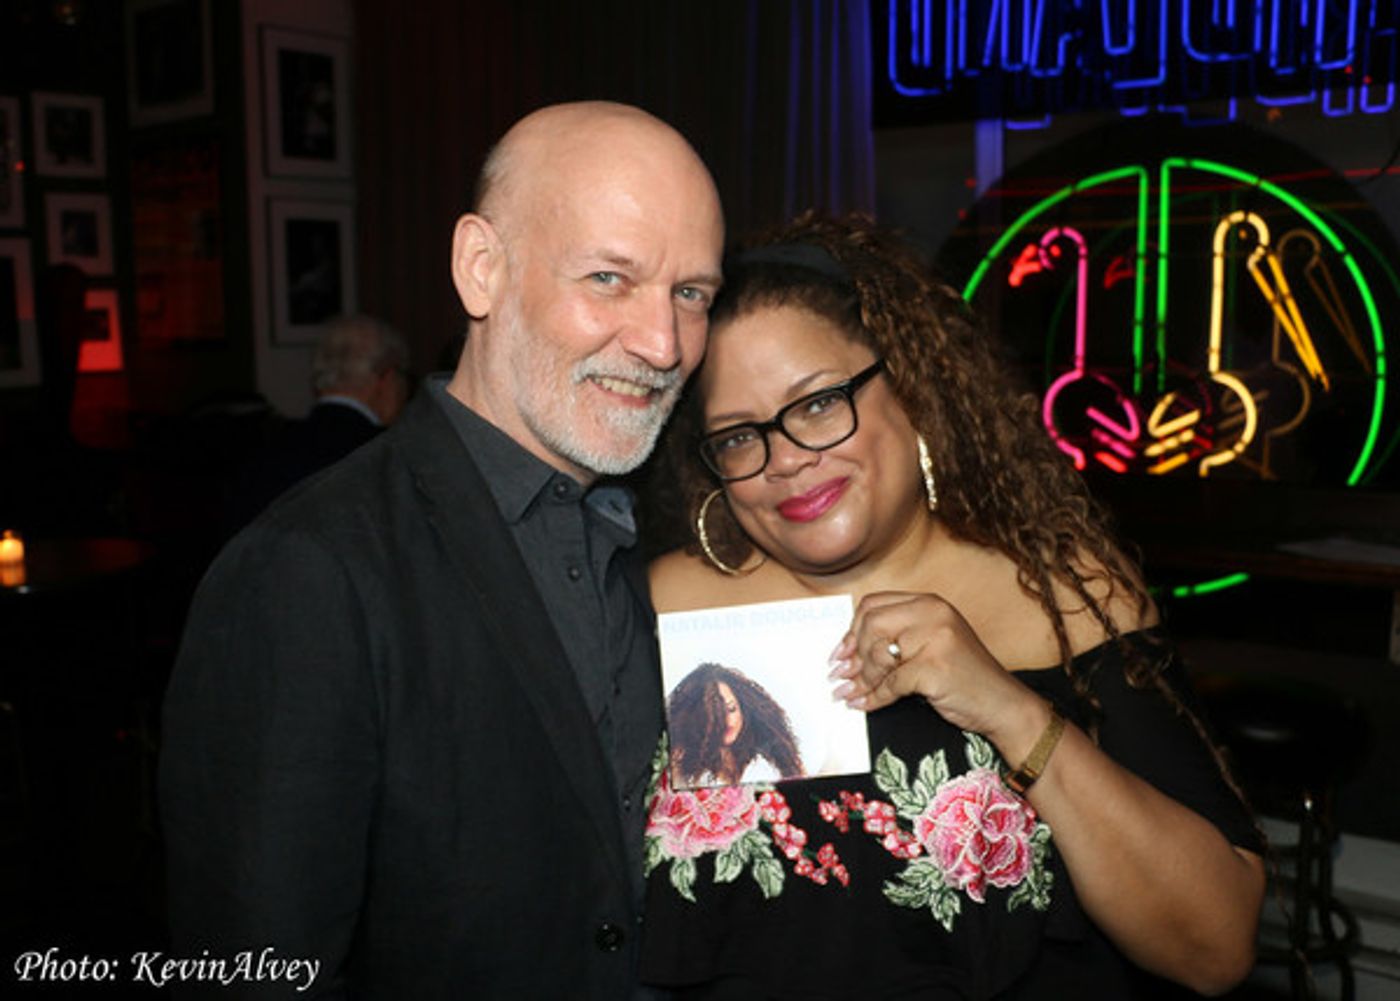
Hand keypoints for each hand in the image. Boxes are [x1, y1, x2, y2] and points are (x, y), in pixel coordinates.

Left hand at [828, 591, 1039, 741]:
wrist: (1003, 704)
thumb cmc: (964, 676)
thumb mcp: (931, 643)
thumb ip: (896, 638)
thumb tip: (844, 653)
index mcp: (929, 603)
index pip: (873, 604)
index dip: (851, 629)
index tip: (840, 652)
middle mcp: (933, 614)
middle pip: (870, 625)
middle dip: (853, 654)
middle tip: (841, 675)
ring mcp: (935, 639)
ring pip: (878, 655)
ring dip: (862, 679)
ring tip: (850, 693)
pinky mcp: (934, 668)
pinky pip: (890, 683)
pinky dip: (874, 698)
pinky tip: (864, 705)